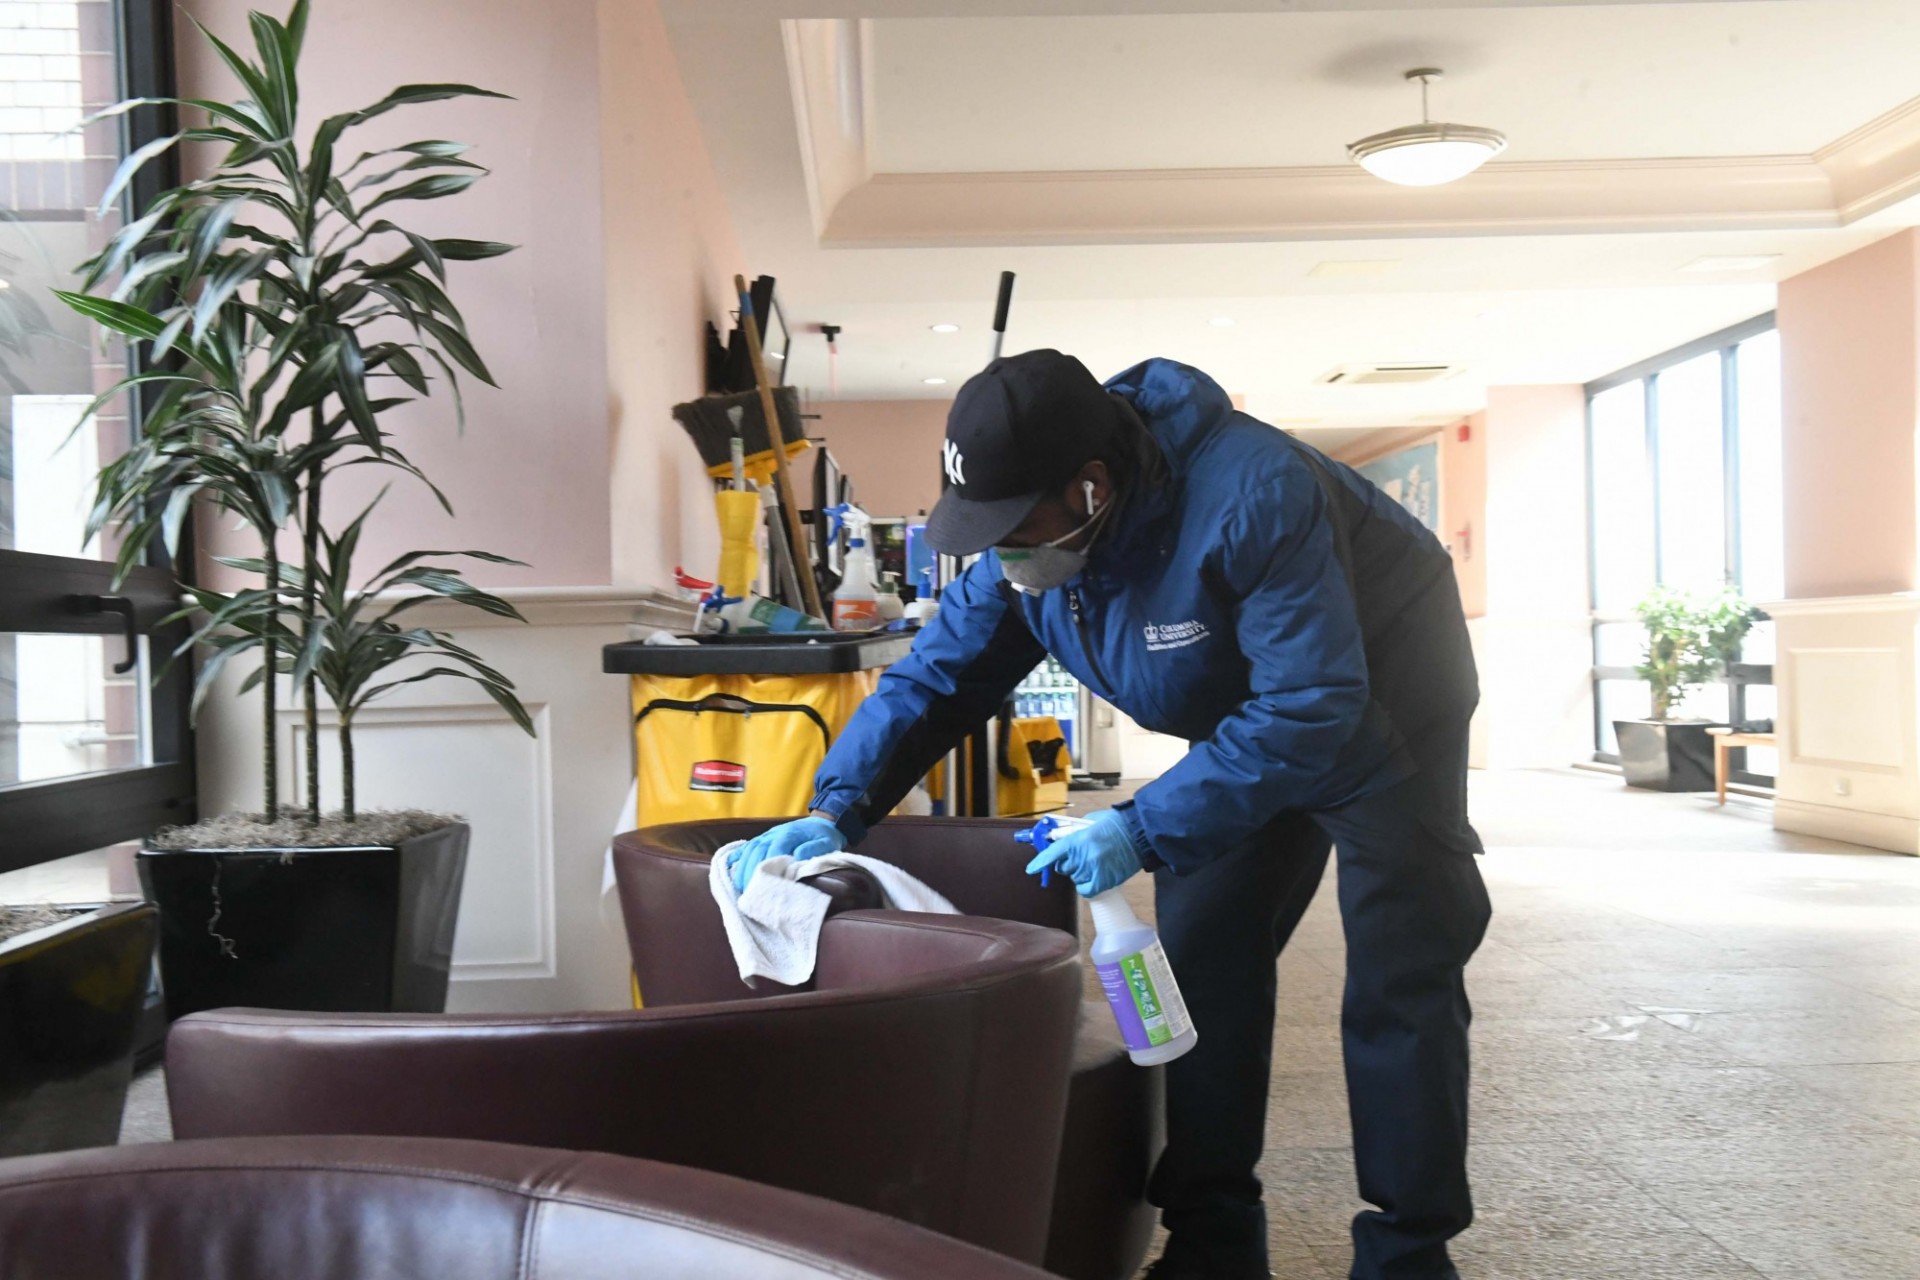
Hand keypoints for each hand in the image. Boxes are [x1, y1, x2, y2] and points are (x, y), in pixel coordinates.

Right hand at [728, 816, 844, 890]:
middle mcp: (773, 834)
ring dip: (742, 868)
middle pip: (756, 852)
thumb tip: (797, 858)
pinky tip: (730, 867)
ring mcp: (766, 835)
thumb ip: (813, 848)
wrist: (821, 822)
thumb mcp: (826, 841)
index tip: (764, 886)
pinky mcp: (763, 838)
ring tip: (741, 887)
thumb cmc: (824, 836)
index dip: (767, 868)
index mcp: (789, 834)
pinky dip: (737, 856)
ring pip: (749, 850)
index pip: (773, 851)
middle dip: (750, 872)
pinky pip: (746, 846)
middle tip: (748, 892)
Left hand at [1023, 810, 1142, 897]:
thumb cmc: (1116, 824)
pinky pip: (1086, 889)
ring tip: (1095, 862)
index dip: (1040, 862)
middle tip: (1081, 856)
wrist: (1139, 832)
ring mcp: (1094, 870)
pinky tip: (1094, 877)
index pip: (1053, 853)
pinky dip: (1086, 886)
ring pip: (1075, 878)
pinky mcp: (1104, 881)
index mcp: (1078, 839)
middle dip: (1068, 863)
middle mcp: (1083, 856)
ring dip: (1080, 872)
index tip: (1032, 869)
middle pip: (1063, 868)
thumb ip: (1074, 833)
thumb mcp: (1090, 822)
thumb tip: (1062, 839)